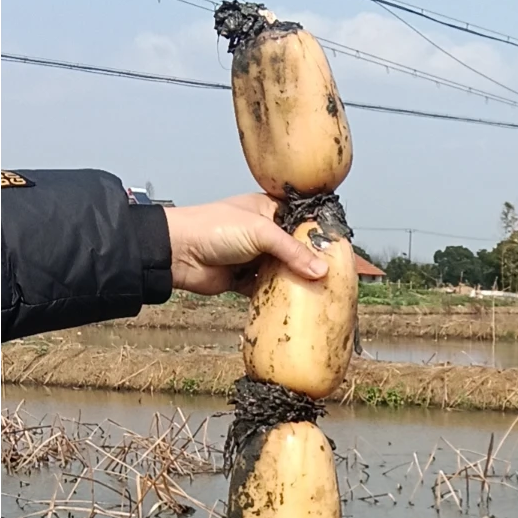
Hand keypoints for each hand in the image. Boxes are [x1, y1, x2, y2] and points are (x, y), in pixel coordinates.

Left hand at [164, 193, 328, 295]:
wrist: (177, 253)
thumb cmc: (214, 229)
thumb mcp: (260, 232)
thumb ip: (292, 251)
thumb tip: (322, 271)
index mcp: (268, 210)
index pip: (302, 222)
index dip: (319, 236)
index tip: (340, 252)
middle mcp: (263, 233)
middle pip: (295, 250)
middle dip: (312, 265)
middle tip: (335, 279)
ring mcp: (254, 257)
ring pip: (283, 272)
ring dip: (297, 284)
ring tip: (321, 296)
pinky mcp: (244, 280)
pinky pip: (268, 291)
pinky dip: (278, 298)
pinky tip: (296, 307)